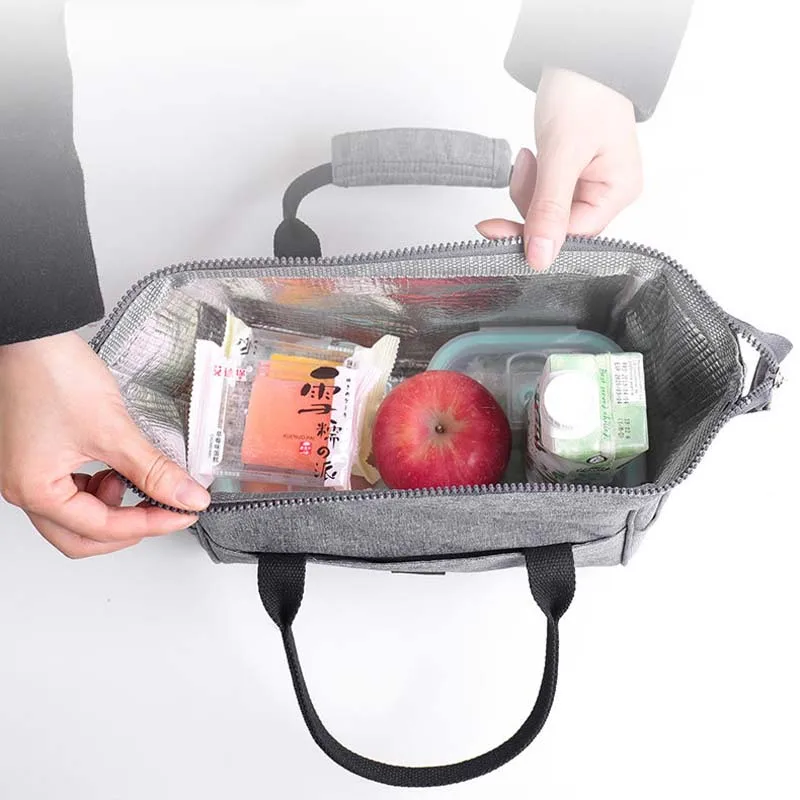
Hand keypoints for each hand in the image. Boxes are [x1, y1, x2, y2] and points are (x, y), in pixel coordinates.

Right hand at [0, 332, 209, 557]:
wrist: (30, 335)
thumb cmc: (51, 373)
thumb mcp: (113, 429)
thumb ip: (153, 470)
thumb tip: (187, 497)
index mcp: (35, 490)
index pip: (101, 529)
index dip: (150, 524)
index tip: (183, 513)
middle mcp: (23, 489)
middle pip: (82, 538)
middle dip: (128, 528)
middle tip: (167, 511)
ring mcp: (27, 475)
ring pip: (74, 518)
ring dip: (110, 509)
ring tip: (134, 479)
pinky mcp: (35, 459)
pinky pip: (69, 492)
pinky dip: (97, 490)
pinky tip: (116, 469)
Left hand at [477, 67, 642, 270]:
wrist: (578, 57)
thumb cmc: (585, 92)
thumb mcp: (563, 154)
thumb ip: (549, 208)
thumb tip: (541, 257)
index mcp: (618, 192)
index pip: (572, 236)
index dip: (533, 235)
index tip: (494, 231)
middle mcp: (606, 193)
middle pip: (555, 227)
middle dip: (529, 203)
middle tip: (523, 171)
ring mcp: (587, 186)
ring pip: (543, 213)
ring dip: (527, 189)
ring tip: (531, 156)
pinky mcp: (569, 178)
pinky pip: (540, 196)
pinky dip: (529, 180)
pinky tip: (532, 157)